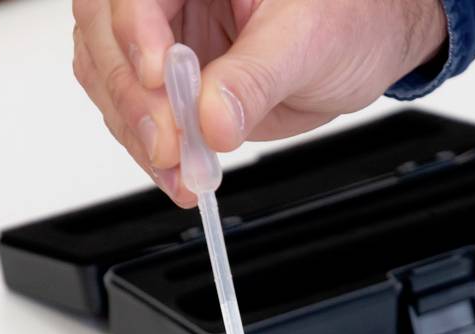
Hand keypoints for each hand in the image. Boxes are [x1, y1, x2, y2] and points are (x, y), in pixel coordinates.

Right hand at [72, 0, 446, 206]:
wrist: (366, 45)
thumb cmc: (350, 16)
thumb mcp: (308, 41)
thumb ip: (255, 79)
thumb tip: (213, 122)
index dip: (135, 32)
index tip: (162, 81)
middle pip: (108, 36)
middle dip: (135, 99)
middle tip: (169, 147)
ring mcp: (168, 40)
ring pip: (113, 80)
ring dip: (139, 136)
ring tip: (179, 174)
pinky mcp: (177, 87)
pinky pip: (141, 116)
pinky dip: (154, 153)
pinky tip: (180, 176)